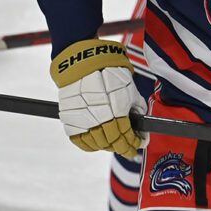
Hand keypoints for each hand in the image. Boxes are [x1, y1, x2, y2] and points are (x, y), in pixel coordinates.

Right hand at [51, 38, 145, 157]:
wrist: (83, 63)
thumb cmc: (108, 73)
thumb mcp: (130, 89)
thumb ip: (136, 108)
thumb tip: (140, 122)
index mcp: (117, 112)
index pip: (127, 138)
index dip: (135, 143)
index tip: (139, 144)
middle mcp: (100, 120)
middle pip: (113, 144)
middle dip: (123, 147)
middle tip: (128, 146)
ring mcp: (84, 122)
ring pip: (98, 145)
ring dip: (108, 147)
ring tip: (113, 143)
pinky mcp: (70, 120)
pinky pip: (81, 141)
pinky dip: (91, 145)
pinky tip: (97, 142)